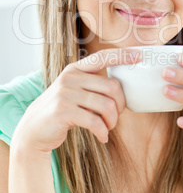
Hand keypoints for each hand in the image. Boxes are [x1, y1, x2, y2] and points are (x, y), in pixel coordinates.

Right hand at [10, 48, 141, 154]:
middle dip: (121, 105)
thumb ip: (92, 85)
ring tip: (108, 127)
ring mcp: (65, 94)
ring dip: (112, 121)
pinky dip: (103, 132)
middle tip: (117, 116)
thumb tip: (121, 88)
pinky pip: (95, 122)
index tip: (139, 56)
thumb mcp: (74, 90)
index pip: (102, 57)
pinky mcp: (63, 111)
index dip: (122, 55)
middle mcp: (70, 77)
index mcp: (75, 69)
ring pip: (106, 105)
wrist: (33, 129)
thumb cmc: (62, 109)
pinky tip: (102, 137)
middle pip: (112, 87)